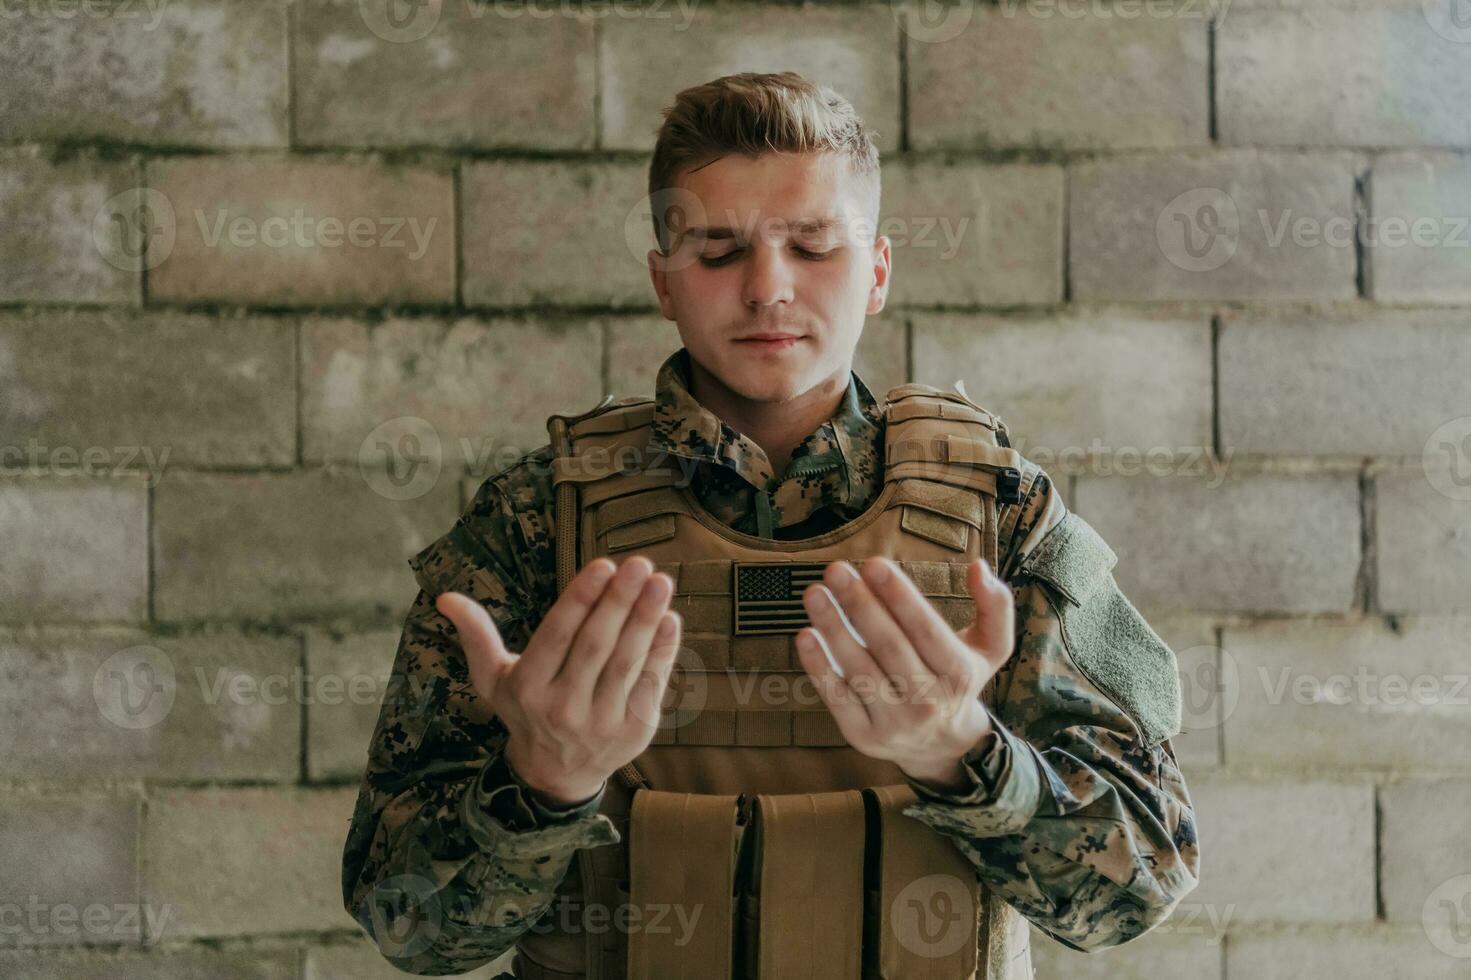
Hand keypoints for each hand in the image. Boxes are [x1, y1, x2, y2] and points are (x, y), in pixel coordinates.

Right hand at [435, 556, 681, 806]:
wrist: (556, 773)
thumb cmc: (524, 709)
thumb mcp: (493, 678)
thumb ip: (476, 635)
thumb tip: (446, 597)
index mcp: (528, 688)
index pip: (558, 636)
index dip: (581, 599)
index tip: (603, 565)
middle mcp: (563, 707)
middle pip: (595, 646)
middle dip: (618, 602)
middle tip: (638, 564)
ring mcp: (601, 722)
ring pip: (626, 663)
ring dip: (645, 619)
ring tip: (659, 581)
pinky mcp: (634, 731)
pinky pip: (651, 684)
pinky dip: (663, 650)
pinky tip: (669, 617)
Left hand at [794, 556, 1014, 788]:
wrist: (942, 745)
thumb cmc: (959, 679)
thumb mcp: (991, 647)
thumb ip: (995, 605)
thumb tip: (978, 566)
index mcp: (959, 673)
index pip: (925, 629)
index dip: (899, 597)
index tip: (874, 564)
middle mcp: (928, 701)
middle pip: (889, 647)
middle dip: (860, 605)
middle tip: (836, 570)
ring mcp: (894, 722)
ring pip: (859, 670)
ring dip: (833, 629)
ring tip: (815, 594)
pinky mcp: (864, 736)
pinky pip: (837, 698)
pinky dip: (818, 667)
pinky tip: (806, 634)